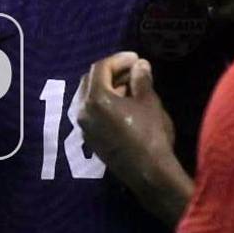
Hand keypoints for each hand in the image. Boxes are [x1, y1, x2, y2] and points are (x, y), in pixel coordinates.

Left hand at [78, 52, 175, 184]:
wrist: (149, 174)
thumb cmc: (150, 134)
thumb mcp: (149, 102)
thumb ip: (141, 79)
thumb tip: (139, 65)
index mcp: (95, 99)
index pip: (100, 68)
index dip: (119, 59)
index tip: (136, 58)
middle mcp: (82, 111)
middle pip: (90, 81)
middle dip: (110, 72)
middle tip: (132, 70)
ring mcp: (83, 127)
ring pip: (90, 97)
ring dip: (108, 87)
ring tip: (131, 87)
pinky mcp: (90, 139)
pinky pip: (92, 113)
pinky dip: (105, 103)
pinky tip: (124, 105)